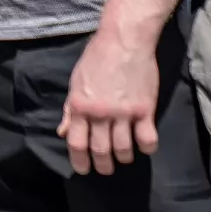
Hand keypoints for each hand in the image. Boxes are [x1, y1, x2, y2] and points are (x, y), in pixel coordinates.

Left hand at [57, 28, 159, 174]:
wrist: (124, 41)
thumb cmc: (96, 59)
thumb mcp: (76, 82)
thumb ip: (70, 109)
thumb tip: (63, 132)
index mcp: (80, 106)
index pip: (76, 142)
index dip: (79, 160)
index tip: (83, 169)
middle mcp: (100, 113)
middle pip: (100, 150)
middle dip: (102, 165)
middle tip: (105, 169)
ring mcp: (124, 113)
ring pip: (124, 148)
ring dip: (123, 158)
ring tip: (123, 157)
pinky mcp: (145, 109)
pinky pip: (147, 139)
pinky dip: (146, 148)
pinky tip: (143, 146)